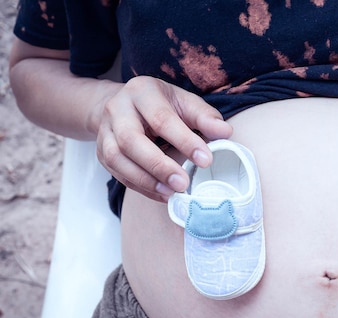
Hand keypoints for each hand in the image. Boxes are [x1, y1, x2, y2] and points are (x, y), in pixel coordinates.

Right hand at [96, 76, 232, 200]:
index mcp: (141, 92)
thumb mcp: (184, 101)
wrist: (121, 104)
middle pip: (131, 140)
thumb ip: (204, 116)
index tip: (206, 160)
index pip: (162, 119)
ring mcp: (106, 132)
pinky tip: (162, 194)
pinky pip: (118, 173)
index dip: (184, 141)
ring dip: (145, 180)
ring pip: (117, 159)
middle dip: (158, 165)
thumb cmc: (160, 104)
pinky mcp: (101, 152)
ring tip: (171, 193)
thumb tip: (225, 132)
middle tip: (183, 184)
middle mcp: (117, 109)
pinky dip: (140, 187)